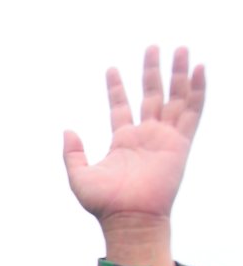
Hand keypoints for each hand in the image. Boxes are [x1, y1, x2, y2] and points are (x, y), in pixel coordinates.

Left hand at [64, 47, 204, 265]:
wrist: (129, 219)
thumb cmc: (104, 204)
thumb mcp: (79, 176)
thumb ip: (72, 153)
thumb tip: (67, 130)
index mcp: (123, 141)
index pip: (121, 106)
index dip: (117, 87)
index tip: (111, 68)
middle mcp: (146, 135)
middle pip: (151, 95)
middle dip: (152, 71)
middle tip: (153, 46)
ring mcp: (165, 138)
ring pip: (175, 98)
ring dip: (178, 74)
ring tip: (179, 49)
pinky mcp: (181, 144)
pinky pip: (193, 112)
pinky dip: (197, 90)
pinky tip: (199, 69)